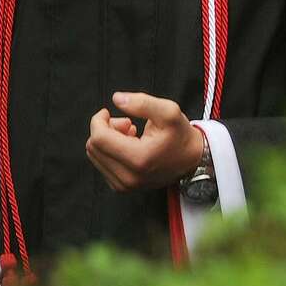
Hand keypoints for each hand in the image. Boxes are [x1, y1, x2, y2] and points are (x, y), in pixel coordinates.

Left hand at [85, 92, 203, 191]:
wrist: (192, 160)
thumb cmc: (180, 135)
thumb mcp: (169, 111)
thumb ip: (142, 102)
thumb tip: (116, 99)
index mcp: (139, 159)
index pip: (99, 138)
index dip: (98, 120)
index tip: (108, 111)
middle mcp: (129, 177)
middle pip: (93, 147)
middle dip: (105, 129)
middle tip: (127, 123)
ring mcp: (124, 185)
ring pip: (95, 156)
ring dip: (107, 140)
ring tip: (130, 134)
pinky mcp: (122, 187)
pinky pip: (101, 164)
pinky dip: (110, 151)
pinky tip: (128, 146)